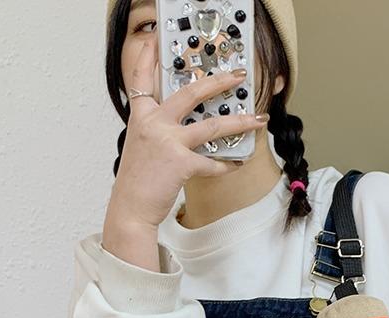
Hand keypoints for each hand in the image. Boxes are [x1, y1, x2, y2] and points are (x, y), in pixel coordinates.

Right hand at [108, 36, 269, 229]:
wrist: (130, 207)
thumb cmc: (138, 180)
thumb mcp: (142, 144)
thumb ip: (157, 128)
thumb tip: (186, 125)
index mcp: (141, 116)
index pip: (141, 78)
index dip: (149, 57)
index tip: (157, 40)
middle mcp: (153, 123)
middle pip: (191, 93)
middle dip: (219, 82)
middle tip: (238, 76)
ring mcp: (168, 141)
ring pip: (212, 125)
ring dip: (240, 123)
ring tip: (259, 119)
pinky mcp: (181, 163)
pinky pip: (213, 162)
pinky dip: (228, 165)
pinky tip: (238, 164)